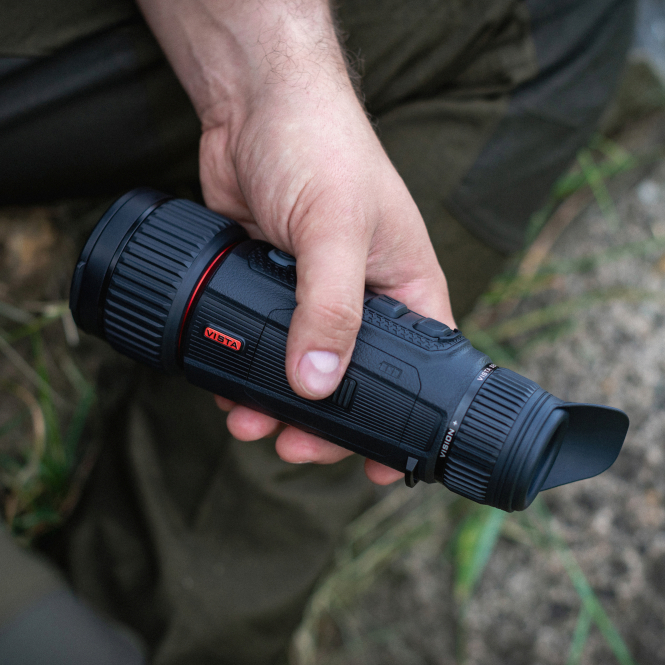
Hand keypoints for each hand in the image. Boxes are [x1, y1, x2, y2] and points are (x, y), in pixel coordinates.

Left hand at [138, 0, 454, 483]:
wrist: (256, 107)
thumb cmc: (321, 149)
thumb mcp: (336, 230)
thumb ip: (330, 308)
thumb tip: (317, 384)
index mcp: (406, 288)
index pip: (419, 370)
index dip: (402, 420)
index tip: (378, 466)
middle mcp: (366, 299)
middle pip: (353, 381)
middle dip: (324, 422)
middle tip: (293, 447)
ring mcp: (315, 296)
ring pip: (303, 369)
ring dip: (277, 403)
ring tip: (246, 423)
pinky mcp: (271, 288)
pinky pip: (264, 343)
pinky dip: (247, 369)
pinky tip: (227, 386)